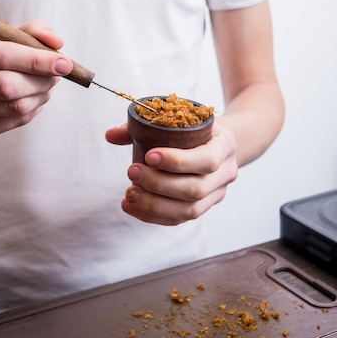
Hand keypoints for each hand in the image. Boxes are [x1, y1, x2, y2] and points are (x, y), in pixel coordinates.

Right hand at [0, 20, 72, 141]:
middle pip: (6, 85)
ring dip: (40, 96)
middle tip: (58, 76)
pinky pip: (12, 122)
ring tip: (48, 86)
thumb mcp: (2, 36)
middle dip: (41, 81)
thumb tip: (56, 43)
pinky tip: (34, 99)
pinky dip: (32, 111)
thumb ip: (31, 31)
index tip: (65, 64)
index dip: (37, 60)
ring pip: (12, 106)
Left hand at [105, 121, 238, 224]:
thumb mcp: (180, 118)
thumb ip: (144, 126)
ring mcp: (217, 194)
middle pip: (195, 189)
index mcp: (225, 145)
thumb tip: (110, 135)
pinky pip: (179, 219)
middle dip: (159, 184)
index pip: (207, 160)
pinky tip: (131, 206)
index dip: (178, 161)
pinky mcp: (204, 207)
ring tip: (129, 193)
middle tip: (132, 172)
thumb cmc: (196, 127)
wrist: (221, 141)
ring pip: (189, 210)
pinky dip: (152, 216)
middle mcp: (226, 173)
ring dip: (155, 204)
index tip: (149, 156)